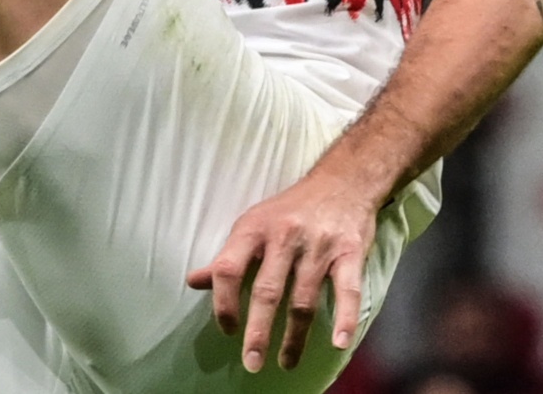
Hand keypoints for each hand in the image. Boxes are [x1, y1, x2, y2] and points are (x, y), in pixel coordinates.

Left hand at [186, 171, 378, 373]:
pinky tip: (338, 343)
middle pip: (267, 290)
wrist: (341, 181)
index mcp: (253, 229)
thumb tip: (193, 281)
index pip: (228, 268)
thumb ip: (227, 257)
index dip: (223, 302)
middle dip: (258, 330)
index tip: (226, 330)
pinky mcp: (349, 252)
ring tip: (286, 362)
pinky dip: (344, 318)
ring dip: (295, 336)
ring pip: (303, 299)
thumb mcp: (252, 224)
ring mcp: (317, 245)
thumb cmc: (290, 209)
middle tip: (252, 362)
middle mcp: (283, 236)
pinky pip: (347, 290)